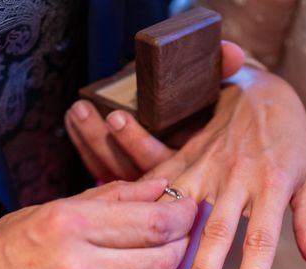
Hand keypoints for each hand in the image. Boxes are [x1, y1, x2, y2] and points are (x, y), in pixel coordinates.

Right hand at [0, 179, 196, 268]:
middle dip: (182, 241)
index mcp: (69, 227)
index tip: (188, 206)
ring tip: (152, 248)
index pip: (154, 224)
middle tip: (181, 228)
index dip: (183, 215)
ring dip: (161, 265)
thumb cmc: (3, 248)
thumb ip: (111, 198)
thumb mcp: (50, 210)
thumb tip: (159, 188)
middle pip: (164, 260)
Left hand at [65, 40, 244, 181]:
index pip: (161, 161)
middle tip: (85, 110)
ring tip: (78, 111)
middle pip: (129, 169)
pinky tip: (73, 122)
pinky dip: (84, 146)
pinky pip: (101, 168)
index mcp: (192, 161)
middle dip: (102, 142)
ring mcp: (145, 178)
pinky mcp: (127, 174)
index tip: (115, 117)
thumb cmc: (218, 108)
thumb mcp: (227, 89)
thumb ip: (226, 71)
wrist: (222, 125)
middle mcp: (168, 175)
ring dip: (90, 141)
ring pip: (112, 170)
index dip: (136, 142)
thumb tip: (232, 53)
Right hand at [67, 67, 305, 268]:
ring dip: (166, 239)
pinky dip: (145, 204)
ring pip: (183, 208)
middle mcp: (237, 178)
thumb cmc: (291, 135)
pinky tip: (127, 228)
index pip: (262, 238)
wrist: (262, 86)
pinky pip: (162, 180)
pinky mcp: (187, 154)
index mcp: (272, 186)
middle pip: (217, 230)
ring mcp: (207, 165)